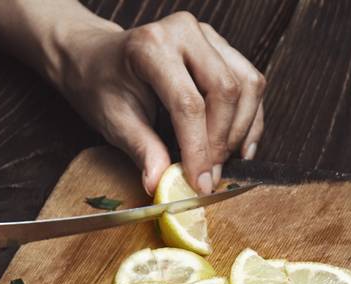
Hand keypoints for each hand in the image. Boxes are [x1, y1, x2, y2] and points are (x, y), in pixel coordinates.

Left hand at [54, 12, 265, 195]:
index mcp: (152, 47)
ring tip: (226, 163)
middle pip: (226, 90)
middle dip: (223, 141)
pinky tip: (240, 147)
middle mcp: (185, 32)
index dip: (199, 149)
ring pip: (249, 84)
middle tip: (211, 176)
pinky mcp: (222, 48)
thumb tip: (161, 184)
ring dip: (243, 130)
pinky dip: (251, 118)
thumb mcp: (114, 121)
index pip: (188, 103)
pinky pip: (252, 83)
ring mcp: (208, 37)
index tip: (200, 183)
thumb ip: (142, 150)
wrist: (98, 58)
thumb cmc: (102, 85)